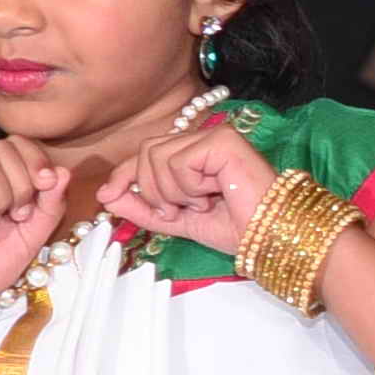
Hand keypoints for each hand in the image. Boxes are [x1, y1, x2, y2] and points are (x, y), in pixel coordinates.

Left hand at [99, 120, 284, 263]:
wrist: (269, 238)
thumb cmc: (236, 228)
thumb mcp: (176, 220)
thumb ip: (142, 208)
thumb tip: (105, 195)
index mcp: (194, 154)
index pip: (144, 154)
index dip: (123, 175)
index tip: (107, 196)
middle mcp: (203, 139)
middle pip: (146, 152)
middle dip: (152, 189)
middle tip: (178, 211)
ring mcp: (214, 137)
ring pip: (157, 156)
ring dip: (171, 191)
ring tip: (200, 204)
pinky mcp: (222, 141)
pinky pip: (179, 160)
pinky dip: (188, 186)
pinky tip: (212, 195)